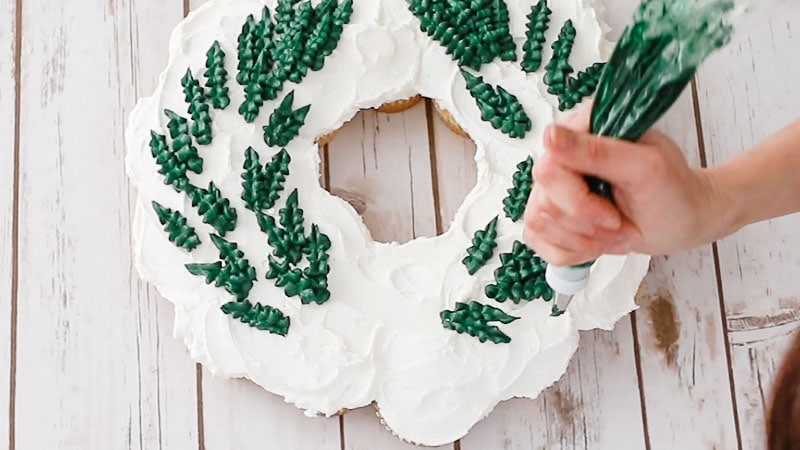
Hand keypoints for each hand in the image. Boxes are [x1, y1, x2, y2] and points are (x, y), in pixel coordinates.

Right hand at [522, 106, 724, 265]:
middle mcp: (561, 155)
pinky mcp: (550, 214)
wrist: (682, 219)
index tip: (612, 213)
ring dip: (583, 240)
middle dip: (585, 225)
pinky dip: (573, 251)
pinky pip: (538, 240)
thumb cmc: (673, 192)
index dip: (578, 201)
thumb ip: (596, 151)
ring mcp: (552, 186)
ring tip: (615, 232)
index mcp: (581, 130)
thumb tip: (550, 135)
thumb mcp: (644, 168)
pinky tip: (598, 241)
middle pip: (542, 202)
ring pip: (538, 223)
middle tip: (619, 225)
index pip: (549, 169)